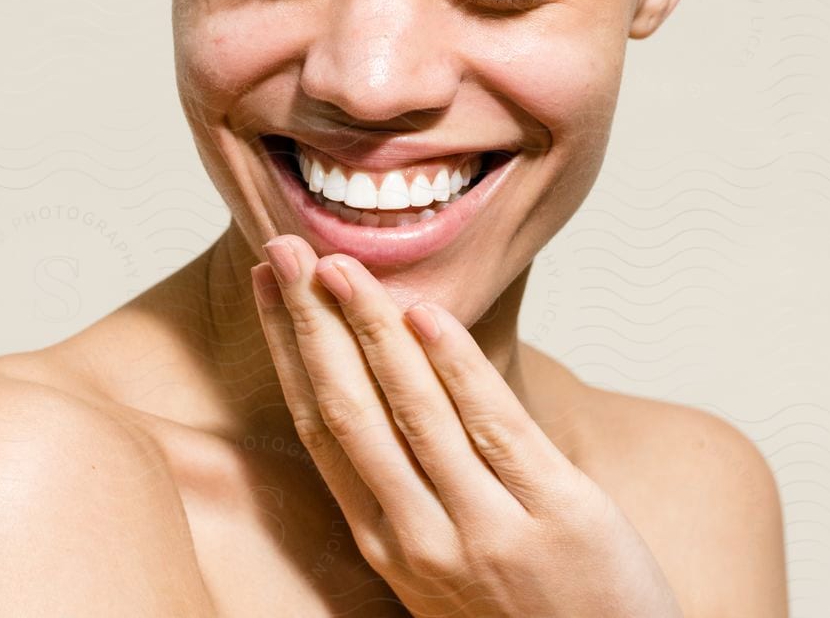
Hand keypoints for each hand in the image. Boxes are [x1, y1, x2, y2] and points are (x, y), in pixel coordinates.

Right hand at [254, 234, 684, 617]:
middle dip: (312, 323)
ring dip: (371, 327)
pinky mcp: (558, 517)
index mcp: (390, 547)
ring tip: (340, 264)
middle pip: (351, 411)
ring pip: (413, 410)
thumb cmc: (531, 616)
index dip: (290, 350)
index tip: (270, 285)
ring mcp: (489, 531)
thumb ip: (419, 488)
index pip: (322, 429)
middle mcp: (424, 540)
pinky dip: (456, 365)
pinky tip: (426, 314)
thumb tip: (388, 385)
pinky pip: (495, 426)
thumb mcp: (450, 565)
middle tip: (285, 248)